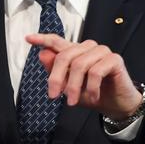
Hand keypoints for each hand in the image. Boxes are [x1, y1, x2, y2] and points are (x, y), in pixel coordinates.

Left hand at [25, 33, 140, 120]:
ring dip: (73, 86)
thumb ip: (55, 71)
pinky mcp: (114, 59)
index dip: (42, 39)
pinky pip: (96, 72)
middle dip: (56, 78)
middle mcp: (87, 47)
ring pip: (79, 65)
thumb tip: (42, 54)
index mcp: (75, 52)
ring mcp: (101, 51)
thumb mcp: (68, 86)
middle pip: (65, 56)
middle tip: (53, 96)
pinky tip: (92, 97)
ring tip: (73, 101)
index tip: (28, 38)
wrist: (116, 105)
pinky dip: (91, 88)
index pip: (57, 41)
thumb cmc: (91, 93)